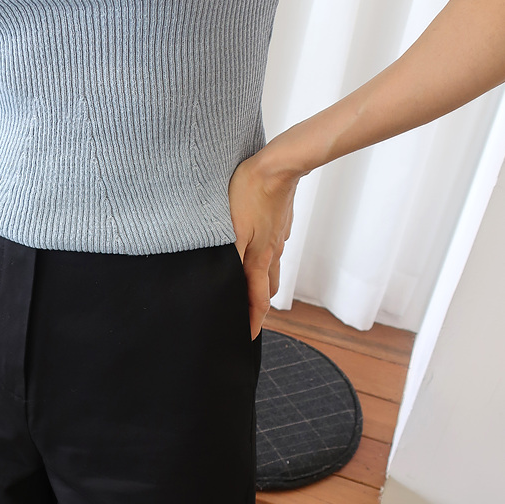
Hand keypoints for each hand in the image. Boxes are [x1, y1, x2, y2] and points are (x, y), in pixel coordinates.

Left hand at [227, 152, 298, 338]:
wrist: (280, 165)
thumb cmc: (250, 193)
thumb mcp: (232, 228)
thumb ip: (229, 258)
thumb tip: (224, 284)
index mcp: (260, 259)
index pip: (258, 300)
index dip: (253, 322)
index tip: (249, 337)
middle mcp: (272, 252)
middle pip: (268, 288)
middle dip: (259, 304)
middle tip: (247, 313)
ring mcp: (279, 237)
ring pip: (272, 268)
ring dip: (263, 282)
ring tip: (251, 287)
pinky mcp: (280, 222)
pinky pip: (274, 247)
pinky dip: (265, 257)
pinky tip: (256, 248)